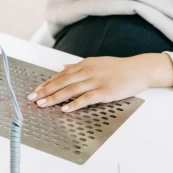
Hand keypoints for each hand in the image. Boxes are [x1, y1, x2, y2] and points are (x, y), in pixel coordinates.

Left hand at [28, 54, 172, 112]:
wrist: (139, 69)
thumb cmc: (120, 68)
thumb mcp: (98, 62)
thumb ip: (80, 66)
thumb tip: (64, 66)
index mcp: (85, 64)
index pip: (62, 74)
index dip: (48, 82)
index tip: (37, 89)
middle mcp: (88, 71)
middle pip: (62, 82)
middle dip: (46, 90)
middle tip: (33, 98)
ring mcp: (96, 81)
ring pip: (71, 90)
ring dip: (54, 97)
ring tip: (43, 104)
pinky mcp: (105, 91)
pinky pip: (86, 98)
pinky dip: (75, 104)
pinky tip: (65, 109)